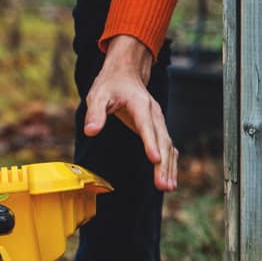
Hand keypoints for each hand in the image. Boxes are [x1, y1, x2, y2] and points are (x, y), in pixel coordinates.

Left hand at [84, 36, 178, 190]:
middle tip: (163, 185)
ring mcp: (158, 121)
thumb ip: (95, 113)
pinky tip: (169, 178)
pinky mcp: (158, 128)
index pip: (146, 126)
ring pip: (168, 146)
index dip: (150, 143)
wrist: (125, 74)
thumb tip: (91, 131)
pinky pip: (167, 147)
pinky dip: (170, 163)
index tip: (154, 159)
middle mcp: (154, 114)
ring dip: (169, 167)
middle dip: (163, 164)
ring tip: (168, 187)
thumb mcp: (97, 95)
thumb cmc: (111, 85)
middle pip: (162, 140)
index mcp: (140, 104)